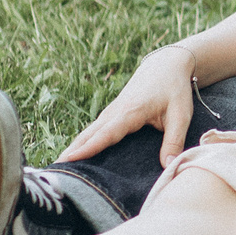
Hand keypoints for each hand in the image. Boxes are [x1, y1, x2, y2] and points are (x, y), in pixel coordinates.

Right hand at [59, 43, 198, 163]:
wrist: (166, 64)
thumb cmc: (174, 89)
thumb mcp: (181, 115)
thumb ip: (174, 140)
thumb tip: (169, 165)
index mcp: (130, 112)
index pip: (106, 134)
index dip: (88, 148)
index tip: (69, 159)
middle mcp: (114, 112)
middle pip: (89, 134)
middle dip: (72, 152)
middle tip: (54, 170)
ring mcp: (111, 111)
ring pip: (88, 132)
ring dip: (74, 147)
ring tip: (58, 166)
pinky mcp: (112, 113)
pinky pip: (94, 130)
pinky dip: (83, 142)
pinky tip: (76, 154)